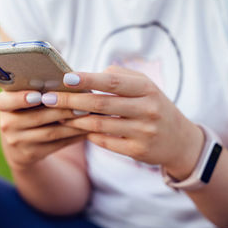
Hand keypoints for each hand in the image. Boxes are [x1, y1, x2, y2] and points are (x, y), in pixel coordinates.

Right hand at [0, 90, 85, 170]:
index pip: (5, 101)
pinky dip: (73, 136)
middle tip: (81, 102)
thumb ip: (37, 87)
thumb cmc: (27, 109)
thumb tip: (67, 78)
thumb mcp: (23, 98)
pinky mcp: (31, 154)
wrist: (19, 143)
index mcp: (3, 104)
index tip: (38, 95)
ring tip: (87, 114)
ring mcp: (18, 141)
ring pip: (50, 132)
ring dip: (71, 123)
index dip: (20, 99)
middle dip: (60, 109)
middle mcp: (7, 124)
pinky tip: (86, 128)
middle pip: (36, 117)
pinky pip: (56, 144)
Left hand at [42, 66, 203, 179]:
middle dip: (71, 101)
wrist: (179, 140)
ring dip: (74, 119)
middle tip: (47, 98)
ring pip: (99, 125)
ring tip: (55, 113)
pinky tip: (74, 128)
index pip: (113, 82)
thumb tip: (89, 76)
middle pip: (101, 104)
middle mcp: (147, 110)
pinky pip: (105, 141)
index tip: (65, 78)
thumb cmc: (154, 106)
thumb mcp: (145, 87)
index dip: (89, 80)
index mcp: (147, 89)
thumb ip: (120, 76)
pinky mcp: (137, 151)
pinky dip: (87, 134)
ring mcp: (143, 132)